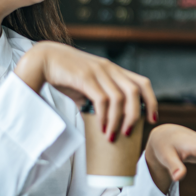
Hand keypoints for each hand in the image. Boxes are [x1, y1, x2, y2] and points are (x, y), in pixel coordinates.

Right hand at [14, 42, 156, 139]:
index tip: (152, 119)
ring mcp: (98, 72)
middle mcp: (110, 69)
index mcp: (114, 70)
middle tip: (129, 133)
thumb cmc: (65, 75)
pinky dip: (105, 117)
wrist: (42, 59)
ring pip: (119, 98)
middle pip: (136, 91)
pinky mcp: (85, 77)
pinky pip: (102, 99)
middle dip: (136, 114)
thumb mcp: (87, 85)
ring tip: (113, 137)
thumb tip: (106, 119)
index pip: (142, 82)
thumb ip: (98, 98)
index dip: (152, 101)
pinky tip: (102, 129)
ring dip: (118, 120)